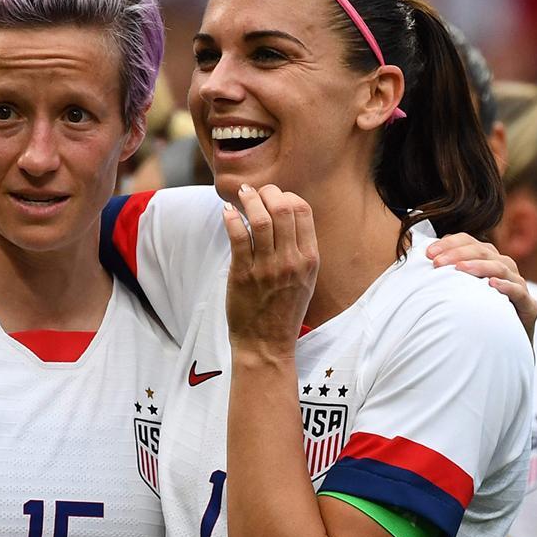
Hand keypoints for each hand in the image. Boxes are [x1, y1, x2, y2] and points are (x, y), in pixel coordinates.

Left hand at [222, 184, 318, 361]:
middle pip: (282, 208)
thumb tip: (284, 214)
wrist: (267, 345)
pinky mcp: (243, 274)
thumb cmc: (283, 311)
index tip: (274, 196)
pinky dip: (231, 218)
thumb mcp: (304, 280)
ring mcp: (267, 268)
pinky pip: (238, 236)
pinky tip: (227, 213)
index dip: (286, 195)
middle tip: (255, 192)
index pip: (303, 211)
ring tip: (241, 195)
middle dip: (267, 192)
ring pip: (260, 218)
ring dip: (248, 200)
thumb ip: (299, 250)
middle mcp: (291, 261)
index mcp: (309, 260)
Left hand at [426, 233, 536, 342]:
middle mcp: (504, 268)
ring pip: (501, 267)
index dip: (449, 244)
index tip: (427, 253)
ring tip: (460, 269)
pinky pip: (519, 292)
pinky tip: (492, 286)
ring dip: (480, 266)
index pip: (469, 242)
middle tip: (436, 263)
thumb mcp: (455, 292)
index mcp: (486, 260)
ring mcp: (518, 286)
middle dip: (458, 254)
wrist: (499, 347)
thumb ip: (440, 274)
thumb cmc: (472, 316)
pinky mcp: (529, 306)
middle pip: (483, 251)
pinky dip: (506, 287)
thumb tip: (414, 258)